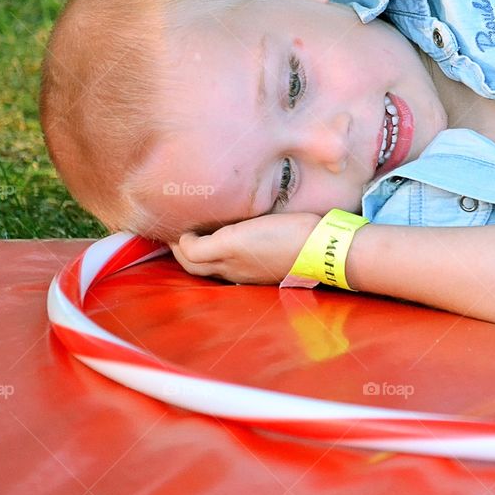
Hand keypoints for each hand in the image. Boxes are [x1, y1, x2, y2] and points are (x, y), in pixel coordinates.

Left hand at [170, 212, 321, 284]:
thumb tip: (183, 244)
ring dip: (204, 248)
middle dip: (185, 248)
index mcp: (227, 264)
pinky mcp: (270, 261)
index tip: (169, 224)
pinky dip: (224, 248)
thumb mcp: (235, 240)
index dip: (175, 243)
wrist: (325, 247)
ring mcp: (255, 268)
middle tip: (178, 226)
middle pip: (201, 263)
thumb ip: (204, 247)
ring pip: (219, 261)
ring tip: (199, 229)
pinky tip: (232, 235)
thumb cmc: (282, 239)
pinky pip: (238, 258)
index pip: (189, 259)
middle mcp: (238, 270)